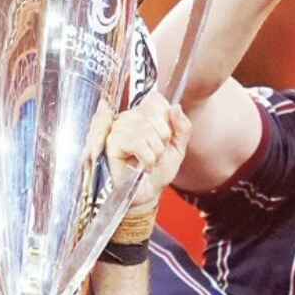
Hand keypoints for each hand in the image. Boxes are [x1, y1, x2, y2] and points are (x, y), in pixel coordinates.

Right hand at [100, 95, 191, 215]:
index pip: (157, 100)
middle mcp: (127, 117)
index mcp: (142, 113)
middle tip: (155, 154)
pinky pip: (137, 142)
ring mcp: (117, 128)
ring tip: (148, 161)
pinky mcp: (111, 143)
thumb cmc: (159, 170)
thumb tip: (175, 107)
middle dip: (163, 140)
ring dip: (155, 152)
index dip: (167, 121)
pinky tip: (142, 166)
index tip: (164, 139)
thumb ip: (182, 127)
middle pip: (155, 115)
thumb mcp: (178, 147)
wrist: (148, 194)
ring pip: (147, 130)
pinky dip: (147, 158)